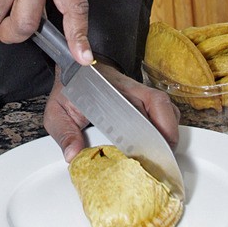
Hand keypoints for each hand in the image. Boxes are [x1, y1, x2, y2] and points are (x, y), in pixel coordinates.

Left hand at [44, 61, 179, 162]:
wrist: (73, 67)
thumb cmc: (69, 89)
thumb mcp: (57, 112)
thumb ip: (64, 133)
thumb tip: (74, 155)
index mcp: (112, 91)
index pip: (143, 104)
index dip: (154, 126)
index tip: (153, 148)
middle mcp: (131, 90)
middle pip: (162, 106)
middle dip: (167, 133)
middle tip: (163, 159)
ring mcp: (139, 93)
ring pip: (166, 108)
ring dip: (170, 130)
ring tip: (163, 155)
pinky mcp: (141, 99)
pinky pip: (163, 111)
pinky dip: (166, 127)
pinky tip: (158, 145)